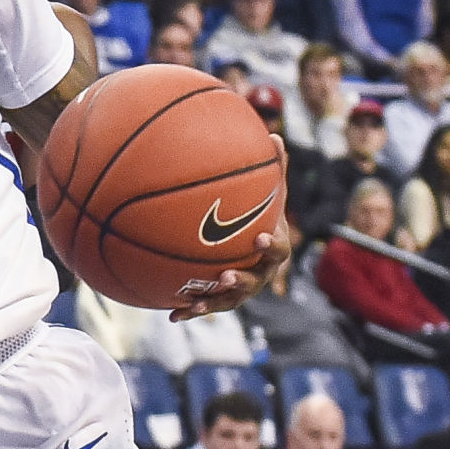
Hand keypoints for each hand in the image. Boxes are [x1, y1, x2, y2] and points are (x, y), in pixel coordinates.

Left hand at [172, 133, 292, 320]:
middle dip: (243, 281)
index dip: (272, 245)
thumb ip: (272, 168)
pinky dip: (190, 310)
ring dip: (215, 302)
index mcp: (273, 247)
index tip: (260, 236)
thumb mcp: (268, 191)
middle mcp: (261, 272)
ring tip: (196, 301)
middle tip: (228, 275)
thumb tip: (272, 134)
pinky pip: (206, 305)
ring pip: (230, 300)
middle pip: (256, 282)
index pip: (278, 249)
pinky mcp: (222, 296)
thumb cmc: (261, 211)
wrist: (255, 240)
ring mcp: (242, 288)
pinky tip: (171, 315)